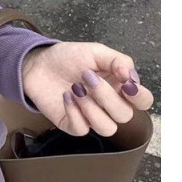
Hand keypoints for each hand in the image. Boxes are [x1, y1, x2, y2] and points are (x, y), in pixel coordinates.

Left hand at [22, 42, 153, 136]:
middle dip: (107, 96)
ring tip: (75, 88)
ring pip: (107, 129)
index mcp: (119, 87)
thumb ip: (118, 60)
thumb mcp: (96, 52)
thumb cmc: (69, 58)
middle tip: (87, 76)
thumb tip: (131, 76)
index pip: (143, 102)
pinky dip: (74, 112)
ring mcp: (91, 117)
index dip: (140, 97)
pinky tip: (66, 96)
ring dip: (92, 108)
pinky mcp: (72, 124)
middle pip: (124, 116)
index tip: (126, 84)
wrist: (38, 63)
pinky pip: (82, 129)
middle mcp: (109, 105)